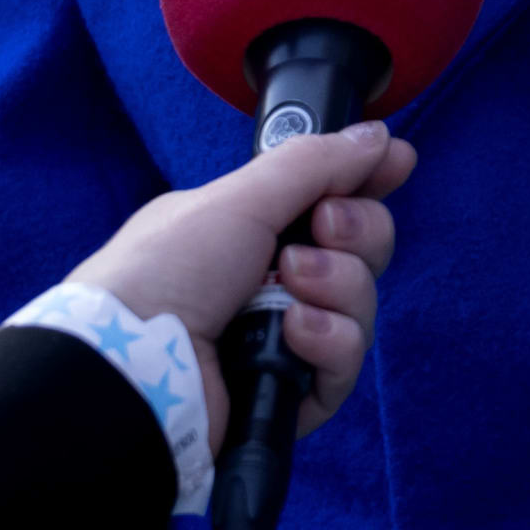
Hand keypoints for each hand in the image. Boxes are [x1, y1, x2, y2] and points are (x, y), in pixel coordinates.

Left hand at [62, 122, 418, 446]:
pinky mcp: (292, 393)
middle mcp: (267, 282)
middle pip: (360, 250)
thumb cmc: (167, 270)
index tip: (396, 164)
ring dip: (338, 285)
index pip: (329, 200)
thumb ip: (314, 164)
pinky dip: (328, 341)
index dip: (367, 182)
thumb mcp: (238, 198)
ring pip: (360, 305)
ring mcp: (281, 339)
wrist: (133, 365)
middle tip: (322, 228)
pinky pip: (345, 364)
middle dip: (356, 231)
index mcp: (247, 231)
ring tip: (291, 285)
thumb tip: (376, 137)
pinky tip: (293, 333)